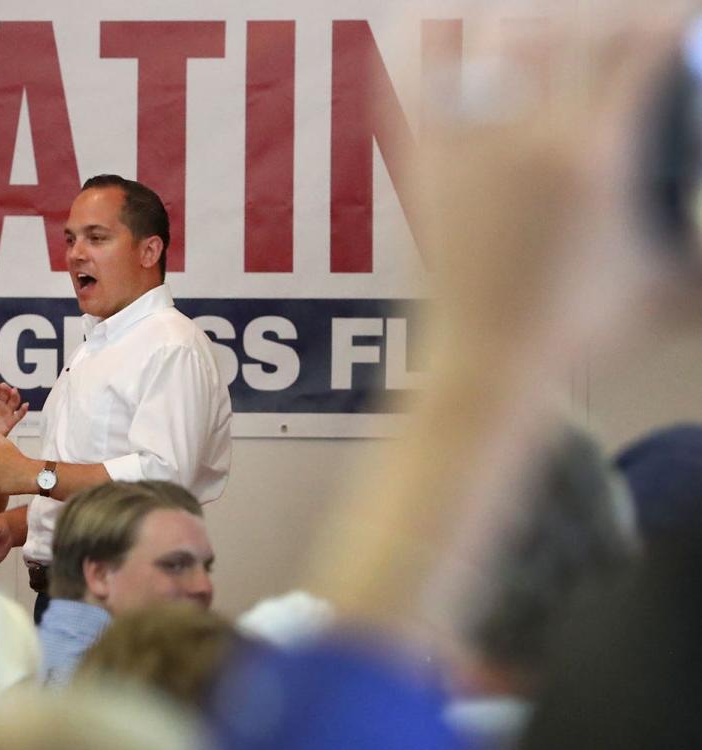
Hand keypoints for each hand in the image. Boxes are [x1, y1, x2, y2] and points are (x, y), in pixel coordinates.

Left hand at [0, 381, 28, 438]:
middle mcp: (0, 404)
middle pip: (5, 392)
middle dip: (5, 388)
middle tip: (4, 386)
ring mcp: (7, 411)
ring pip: (14, 400)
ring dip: (15, 395)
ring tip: (14, 391)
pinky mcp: (12, 421)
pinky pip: (19, 414)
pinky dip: (23, 410)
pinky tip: (25, 405)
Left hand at [416, 15, 687, 373]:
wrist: (488, 369)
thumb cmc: (580, 335)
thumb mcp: (665, 291)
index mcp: (594, 155)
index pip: (637, 51)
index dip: (661, 22)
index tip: (674, 20)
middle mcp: (528, 136)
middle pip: (570, 34)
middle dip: (602, 18)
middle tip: (616, 32)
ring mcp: (469, 150)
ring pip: (497, 50)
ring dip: (529, 27)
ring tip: (549, 31)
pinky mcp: (427, 171)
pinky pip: (421, 92)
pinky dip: (427, 52)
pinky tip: (424, 23)